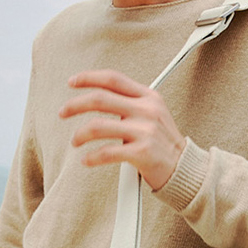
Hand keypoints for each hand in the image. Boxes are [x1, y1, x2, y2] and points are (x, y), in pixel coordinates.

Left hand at [59, 70, 184, 190]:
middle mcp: (147, 110)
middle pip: (100, 99)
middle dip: (75, 105)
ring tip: (75, 141)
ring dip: (80, 134)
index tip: (72, 82)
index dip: (89, 78)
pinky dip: (91, 157)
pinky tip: (86, 160)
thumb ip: (132, 104)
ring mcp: (145, 132)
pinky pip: (106, 152)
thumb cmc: (163, 144)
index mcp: (148, 97)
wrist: (184, 169)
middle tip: (63, 112)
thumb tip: (100, 99)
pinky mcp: (142, 153)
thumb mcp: (154, 115)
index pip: (113, 79)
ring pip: (98, 126)